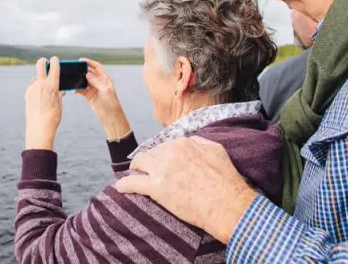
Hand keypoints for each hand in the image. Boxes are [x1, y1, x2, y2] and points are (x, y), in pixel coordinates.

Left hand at [24, 57, 63, 149]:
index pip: (54, 66)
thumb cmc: (53, 116)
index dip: (55, 60)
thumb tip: (59, 90)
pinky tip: (39, 99)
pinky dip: (36, 90)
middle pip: (40, 64)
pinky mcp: (27, 94)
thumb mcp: (59, 103)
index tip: (55, 59)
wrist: (39, 127)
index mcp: (52, 85)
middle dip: (43, 61)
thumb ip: (58, 94)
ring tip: (45, 92)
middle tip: (45, 62)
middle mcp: (41, 84)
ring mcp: (32, 88)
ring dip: (40, 80)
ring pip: (36, 78)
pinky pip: (33, 88)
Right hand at [76, 58, 130, 139]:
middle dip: (82, 70)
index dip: (90, 62)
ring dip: (79, 80)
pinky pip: (82, 89)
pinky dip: (77, 89)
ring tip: (74, 79)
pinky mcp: (89, 95)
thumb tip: (87, 73)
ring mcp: (94, 89)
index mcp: (105, 79)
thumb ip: (96, 81)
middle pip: (89, 73)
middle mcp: (99, 82)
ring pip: (84, 81)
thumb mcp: (105, 90)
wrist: (110, 115)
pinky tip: (74, 89)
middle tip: (75, 69)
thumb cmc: (111, 102)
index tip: (82, 60)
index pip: (97, 67)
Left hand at [115, 136, 256, 243]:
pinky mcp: (156, 188)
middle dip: (149, 162)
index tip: (164, 164)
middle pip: (150, 154)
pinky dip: (124, 186)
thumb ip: (199, 143)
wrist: (227, 204)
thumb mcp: (216, 151)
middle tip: (149, 172)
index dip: (164, 156)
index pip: (166, 146)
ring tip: (135, 176)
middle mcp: (170, 152)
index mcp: (184, 143)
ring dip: (136, 170)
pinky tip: (120, 188)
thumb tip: (188, 142)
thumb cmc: (226, 180)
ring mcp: (162, 170)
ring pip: (139, 164)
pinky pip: (132, 183)